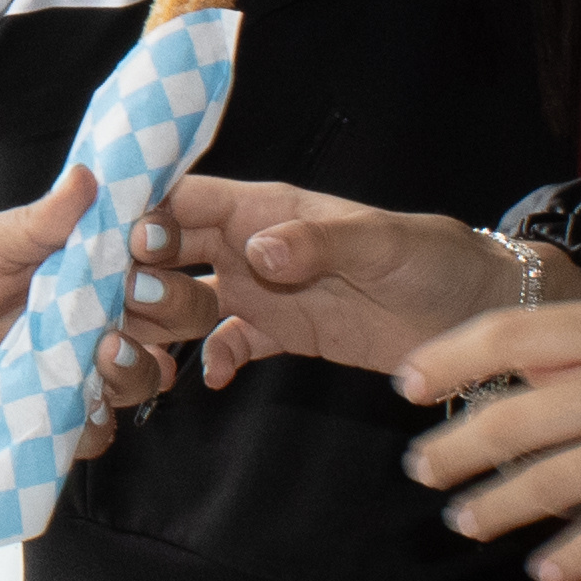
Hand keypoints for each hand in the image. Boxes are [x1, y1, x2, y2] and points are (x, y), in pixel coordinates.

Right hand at [124, 177, 523, 389]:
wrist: (476, 311)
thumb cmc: (435, 258)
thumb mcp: (383, 243)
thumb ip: (319, 243)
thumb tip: (256, 251)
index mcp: (268, 208)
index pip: (187, 199)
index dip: (141, 214)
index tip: (104, 242)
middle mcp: (252, 245)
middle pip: (169, 251)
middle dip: (132, 273)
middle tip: (105, 305)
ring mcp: (262, 292)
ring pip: (186, 299)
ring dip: (159, 319)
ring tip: (138, 349)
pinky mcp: (281, 335)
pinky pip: (227, 345)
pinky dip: (209, 361)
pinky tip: (205, 381)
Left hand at [400, 294, 580, 580]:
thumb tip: (528, 378)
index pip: (515, 331)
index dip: (451, 358)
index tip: (406, 383)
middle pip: (520, 414)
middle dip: (457, 447)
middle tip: (420, 470)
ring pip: (558, 478)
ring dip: (499, 504)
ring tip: (464, 522)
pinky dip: (574, 553)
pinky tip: (545, 569)